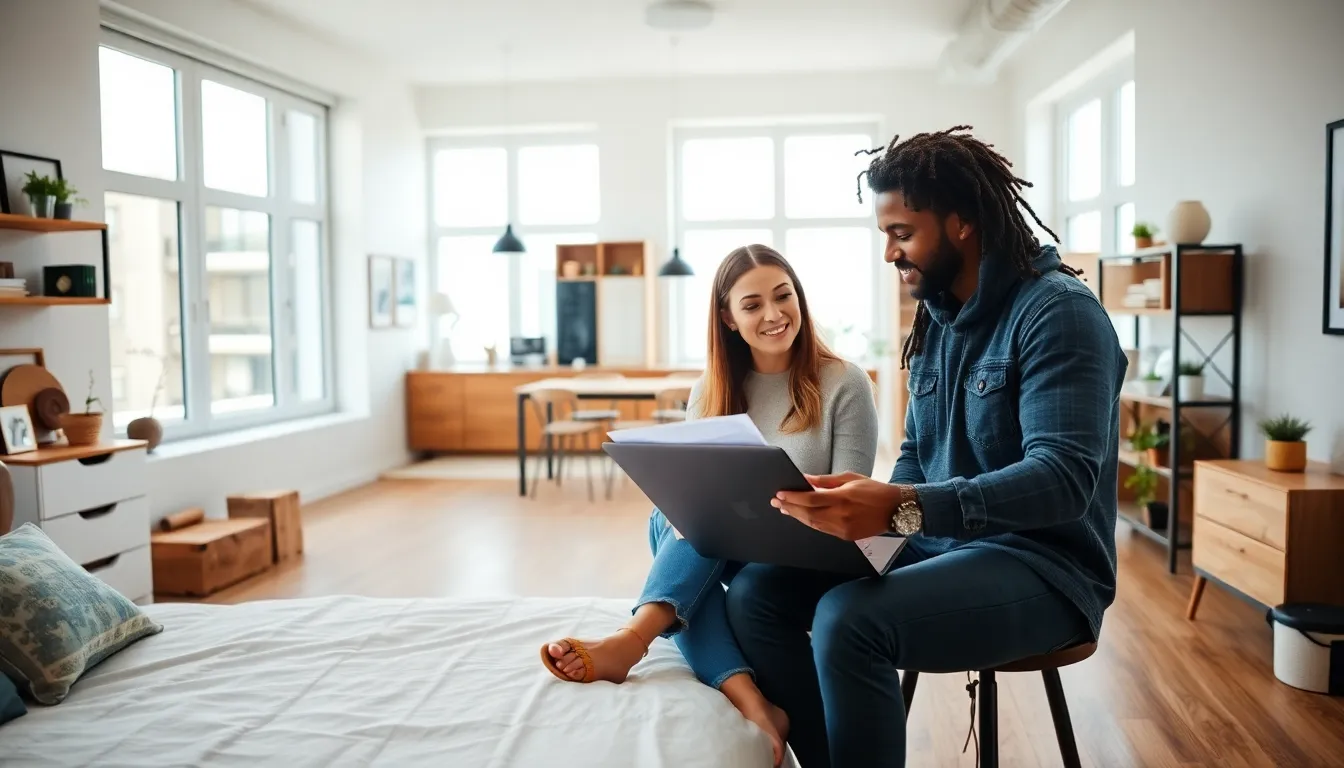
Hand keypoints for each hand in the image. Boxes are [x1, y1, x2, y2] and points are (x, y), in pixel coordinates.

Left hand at [770, 472, 904, 540]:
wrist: (895, 509)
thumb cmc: (873, 489)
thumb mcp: (849, 478)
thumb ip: (825, 481)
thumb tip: (804, 479)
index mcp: (842, 498)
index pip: (810, 500)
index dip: (793, 497)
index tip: (780, 494)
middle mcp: (842, 516)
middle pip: (808, 514)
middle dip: (790, 507)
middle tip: (777, 502)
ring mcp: (844, 529)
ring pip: (813, 524)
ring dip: (797, 516)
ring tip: (786, 508)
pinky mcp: (846, 537)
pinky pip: (823, 530)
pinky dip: (810, 523)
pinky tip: (802, 516)